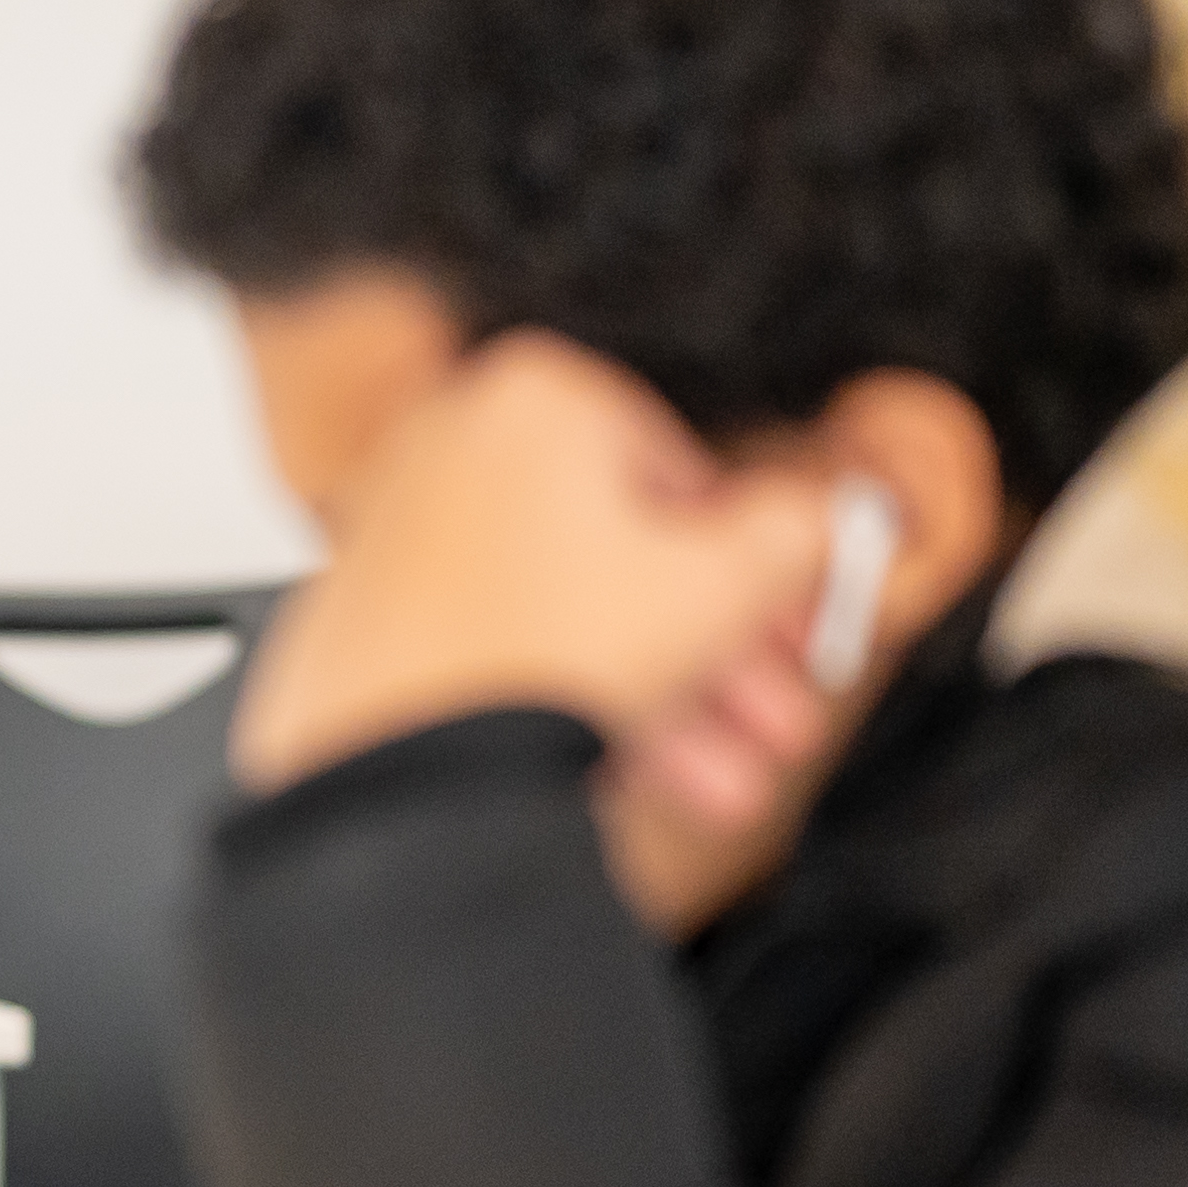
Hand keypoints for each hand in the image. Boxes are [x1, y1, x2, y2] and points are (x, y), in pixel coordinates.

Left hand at [231, 335, 835, 796]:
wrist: (401, 767)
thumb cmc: (548, 655)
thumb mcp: (724, 585)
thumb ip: (798, 534)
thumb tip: (825, 514)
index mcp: (537, 398)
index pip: (688, 475)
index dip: (764, 570)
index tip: (800, 630)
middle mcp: (451, 447)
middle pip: (625, 559)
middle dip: (723, 661)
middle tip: (779, 725)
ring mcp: (395, 535)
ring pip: (567, 617)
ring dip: (669, 708)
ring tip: (726, 788)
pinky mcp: (362, 620)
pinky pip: (492, 650)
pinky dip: (562, 706)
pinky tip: (634, 780)